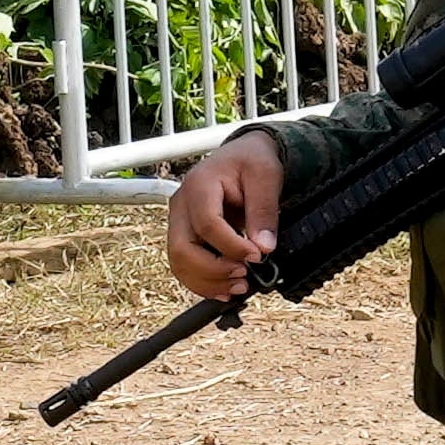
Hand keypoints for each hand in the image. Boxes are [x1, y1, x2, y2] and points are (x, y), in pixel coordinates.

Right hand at [165, 133, 285, 301]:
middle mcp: (181, 204)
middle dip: (214, 270)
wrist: (242, 156)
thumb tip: (263, 248)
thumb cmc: (252, 161)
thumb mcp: (266, 176)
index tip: (258, 256)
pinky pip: (184, 265)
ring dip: (207, 281)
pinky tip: (225, 289)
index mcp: (199, 185)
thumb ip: (264, 210)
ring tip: (239, 287)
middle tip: (244, 277)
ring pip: (179, 262)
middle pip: (182, 248)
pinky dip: (203, 282)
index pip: (207, 224)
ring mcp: (178, 221)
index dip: (232, 246)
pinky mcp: (184, 234)